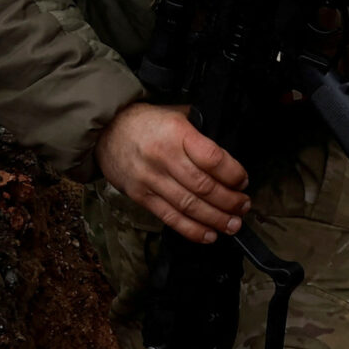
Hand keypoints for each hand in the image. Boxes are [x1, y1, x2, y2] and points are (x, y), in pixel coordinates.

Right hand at [95, 102, 250, 243]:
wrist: (105, 131)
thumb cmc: (144, 122)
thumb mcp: (174, 113)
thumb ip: (200, 131)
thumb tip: (229, 153)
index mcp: (176, 132)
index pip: (212, 158)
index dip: (233, 173)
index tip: (243, 181)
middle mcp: (163, 156)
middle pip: (203, 186)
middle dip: (229, 200)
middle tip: (243, 206)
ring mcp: (150, 179)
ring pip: (189, 205)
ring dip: (216, 218)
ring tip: (233, 224)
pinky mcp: (141, 196)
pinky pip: (170, 217)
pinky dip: (192, 230)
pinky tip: (209, 234)